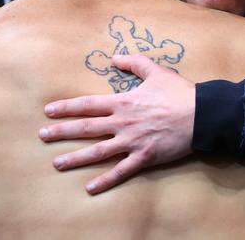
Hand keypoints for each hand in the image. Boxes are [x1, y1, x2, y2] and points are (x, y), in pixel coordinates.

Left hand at [39, 54, 195, 194]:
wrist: (202, 115)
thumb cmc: (179, 92)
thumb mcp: (155, 71)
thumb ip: (133, 63)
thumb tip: (115, 57)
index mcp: (123, 102)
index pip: (88, 105)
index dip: (67, 107)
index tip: (48, 110)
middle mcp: (123, 123)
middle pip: (86, 128)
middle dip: (62, 131)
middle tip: (42, 135)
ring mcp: (132, 142)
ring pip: (97, 152)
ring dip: (75, 158)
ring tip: (56, 163)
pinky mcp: (144, 157)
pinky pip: (121, 171)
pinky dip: (105, 181)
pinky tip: (90, 188)